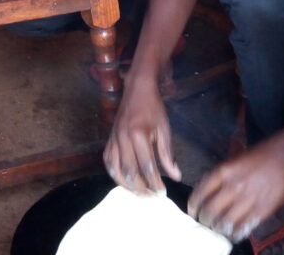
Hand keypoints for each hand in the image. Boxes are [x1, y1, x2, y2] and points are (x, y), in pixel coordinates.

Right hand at [103, 77, 180, 193]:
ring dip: (127, 185)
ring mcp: (113, 139)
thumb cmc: (154, 107)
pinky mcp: (109, 138)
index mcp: (139, 135)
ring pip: (115, 170)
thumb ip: (167, 154)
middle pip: (130, 172)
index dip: (155, 183)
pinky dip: (114, 174)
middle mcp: (123, 138)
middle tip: (152, 196)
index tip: (163, 193)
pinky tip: (124, 181)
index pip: (147, 167)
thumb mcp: (164, 129)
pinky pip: (108, 161)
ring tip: (139, 193)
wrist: (137, 88)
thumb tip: (175, 176)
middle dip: (142, 188)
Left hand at [187, 133, 283, 240]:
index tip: (193, 212)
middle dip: (204, 220)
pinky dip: (236, 233)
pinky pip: (243, 227)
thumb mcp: (234, 158)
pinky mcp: (262, 211)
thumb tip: (209, 190)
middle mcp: (232, 187)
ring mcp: (247, 200)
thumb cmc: (260, 154)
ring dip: (219, 229)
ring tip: (218, 229)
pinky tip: (233, 233)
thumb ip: (222, 174)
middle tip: (205, 223)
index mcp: (223, 171)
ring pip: (225, 223)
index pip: (199, 194)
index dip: (193, 207)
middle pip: (210, 212)